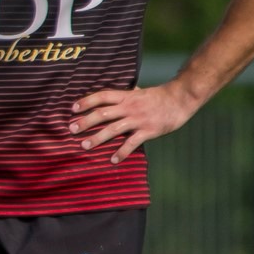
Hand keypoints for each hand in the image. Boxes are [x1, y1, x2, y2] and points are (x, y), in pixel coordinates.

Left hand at [69, 82, 196, 162]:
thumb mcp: (140, 92)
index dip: (86, 101)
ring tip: (84, 146)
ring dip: (97, 138)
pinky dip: (121, 152)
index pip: (102, 96)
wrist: (182, 98)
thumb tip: (110, 97)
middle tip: (71, 130)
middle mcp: (130, 107)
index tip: (72, 108)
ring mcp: (139, 119)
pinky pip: (132, 143)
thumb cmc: (159, 96)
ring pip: (114, 129)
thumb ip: (126, 96)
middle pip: (103, 113)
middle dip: (85, 122)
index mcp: (127, 96)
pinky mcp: (149, 130)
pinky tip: (113, 160)